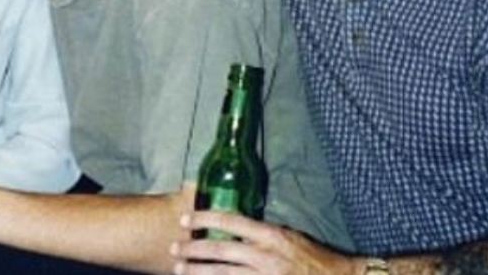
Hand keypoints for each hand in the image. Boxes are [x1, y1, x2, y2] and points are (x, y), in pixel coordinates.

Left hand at [171, 210, 358, 274]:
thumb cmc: (314, 259)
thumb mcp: (289, 236)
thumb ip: (262, 233)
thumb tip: (234, 226)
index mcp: (271, 236)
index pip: (230, 221)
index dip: (204, 218)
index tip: (184, 219)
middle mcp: (266, 256)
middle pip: (220, 251)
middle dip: (193, 250)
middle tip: (173, 248)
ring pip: (223, 274)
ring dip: (198, 272)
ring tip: (179, 270)